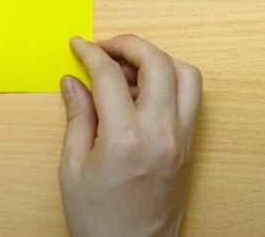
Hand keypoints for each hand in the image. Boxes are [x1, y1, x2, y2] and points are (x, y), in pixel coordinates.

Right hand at [59, 35, 201, 236]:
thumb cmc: (100, 221)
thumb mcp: (73, 168)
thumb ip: (77, 117)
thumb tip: (73, 81)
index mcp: (125, 139)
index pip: (110, 75)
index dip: (91, 53)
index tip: (79, 46)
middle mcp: (161, 133)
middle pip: (157, 62)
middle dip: (128, 44)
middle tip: (104, 48)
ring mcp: (181, 139)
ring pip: (185, 74)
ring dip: (156, 59)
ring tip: (126, 69)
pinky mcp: (189, 146)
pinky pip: (191, 97)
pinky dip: (170, 80)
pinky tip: (143, 90)